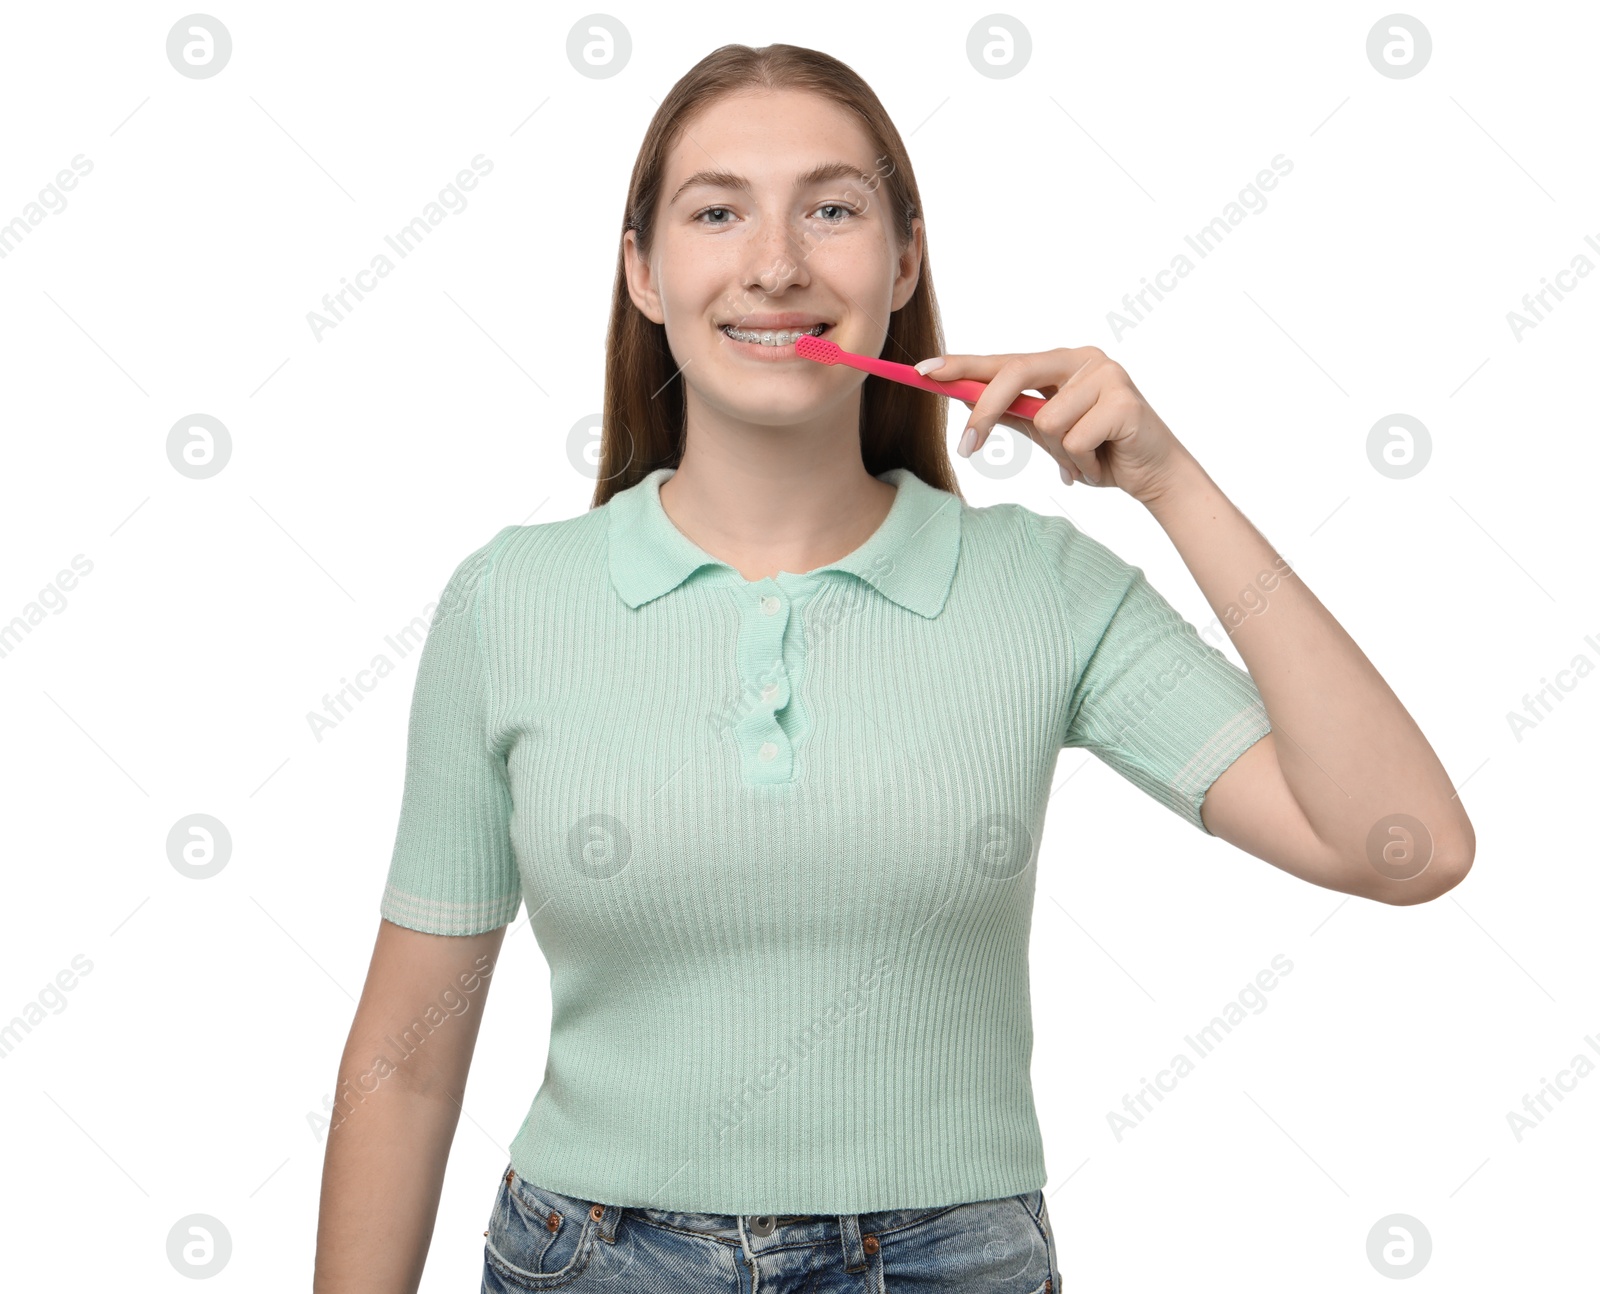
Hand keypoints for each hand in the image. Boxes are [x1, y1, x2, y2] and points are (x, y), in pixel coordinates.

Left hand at [917, 346, 1194, 507]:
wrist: (1153, 475)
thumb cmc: (1100, 452)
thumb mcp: (1047, 435)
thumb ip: (1013, 414)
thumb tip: (965, 399)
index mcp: (1062, 363)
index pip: (1003, 361)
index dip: (961, 365)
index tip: (921, 372)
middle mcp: (1083, 359)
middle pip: (1015, 376)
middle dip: (985, 414)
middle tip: (965, 449)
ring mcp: (1107, 375)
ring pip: (1045, 420)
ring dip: (1059, 453)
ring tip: (1086, 457)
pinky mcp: (1125, 401)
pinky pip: (1074, 440)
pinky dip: (1083, 462)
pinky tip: (1104, 459)